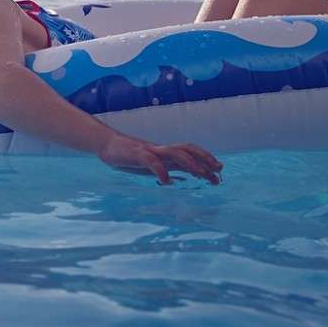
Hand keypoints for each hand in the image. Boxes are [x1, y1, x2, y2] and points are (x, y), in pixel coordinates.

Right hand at [98, 137, 222, 184]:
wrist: (107, 145)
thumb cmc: (129, 156)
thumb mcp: (150, 165)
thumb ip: (162, 169)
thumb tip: (174, 180)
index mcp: (166, 154)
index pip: (191, 154)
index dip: (206, 160)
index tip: (220, 172)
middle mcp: (162, 150)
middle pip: (188, 148)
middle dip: (205, 158)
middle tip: (218, 170)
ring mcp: (150, 150)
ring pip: (175, 152)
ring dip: (190, 163)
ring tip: (201, 174)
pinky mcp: (137, 154)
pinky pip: (151, 161)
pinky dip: (160, 170)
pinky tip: (166, 181)